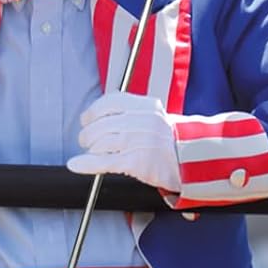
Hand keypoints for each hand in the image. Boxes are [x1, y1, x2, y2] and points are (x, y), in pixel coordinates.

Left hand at [67, 92, 182, 192]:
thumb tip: (98, 113)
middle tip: (86, 141)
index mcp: (147, 106)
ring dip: (91, 149)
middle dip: (88, 134)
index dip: (93, 111)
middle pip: (102, 124)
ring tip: (93, 152)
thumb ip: (129, 111)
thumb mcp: (154, 116)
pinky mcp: (138, 162)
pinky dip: (86, 164)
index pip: (111, 102)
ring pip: (102, 142)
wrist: (191, 162)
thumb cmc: (168, 141)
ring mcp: (142, 142)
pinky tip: (77, 165)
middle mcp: (144, 121)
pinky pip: (105, 161)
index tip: (87, 119)